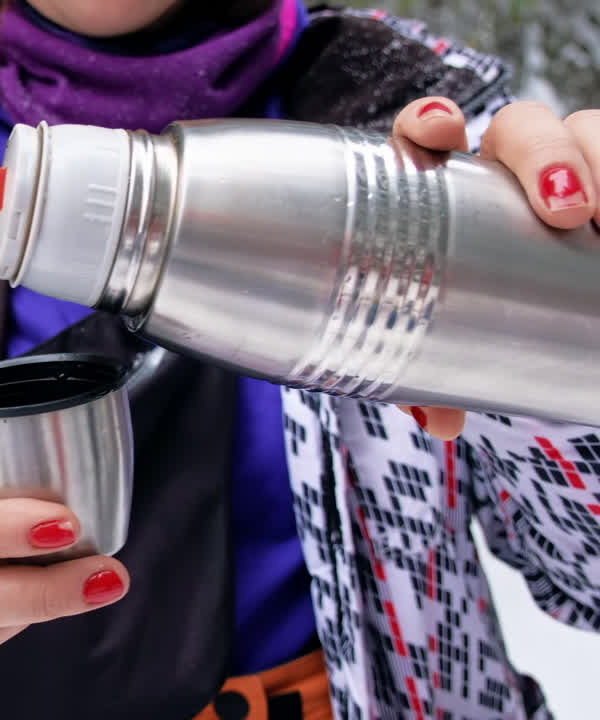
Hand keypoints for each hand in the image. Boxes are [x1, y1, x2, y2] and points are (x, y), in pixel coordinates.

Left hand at [390, 98, 599, 439]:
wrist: (534, 313)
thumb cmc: (472, 312)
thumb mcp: (444, 340)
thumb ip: (431, 373)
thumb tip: (441, 423)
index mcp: (445, 184)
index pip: (428, 132)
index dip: (430, 121)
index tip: (440, 133)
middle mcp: (508, 165)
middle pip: (525, 125)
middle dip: (547, 152)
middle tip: (566, 209)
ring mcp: (570, 167)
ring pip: (592, 131)